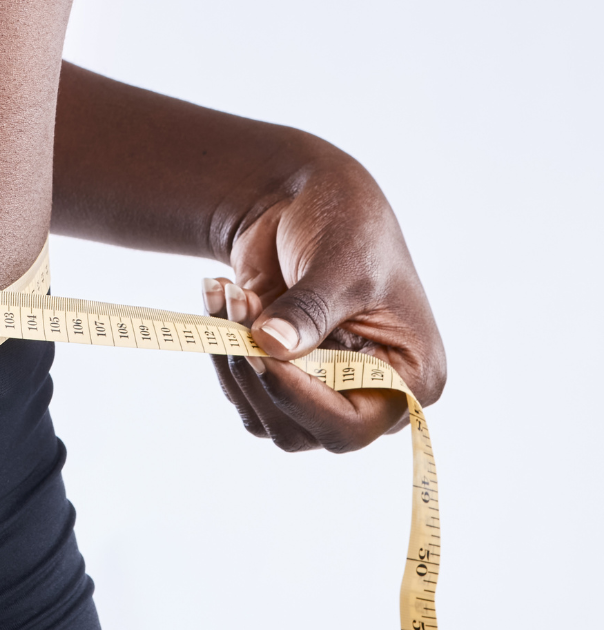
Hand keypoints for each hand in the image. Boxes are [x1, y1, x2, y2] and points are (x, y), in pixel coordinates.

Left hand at [200, 154, 445, 451]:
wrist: (307, 198)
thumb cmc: (347, 224)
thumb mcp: (339, 264)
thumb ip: (309, 311)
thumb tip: (270, 348)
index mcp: (411, 379)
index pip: (351, 426)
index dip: (300, 400)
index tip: (259, 353)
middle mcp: (369, 396)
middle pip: (299, 431)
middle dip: (257, 374)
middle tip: (239, 309)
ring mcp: (321, 389)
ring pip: (259, 414)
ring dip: (230, 355)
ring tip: (229, 292)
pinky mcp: (280, 373)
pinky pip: (238, 386)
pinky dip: (218, 344)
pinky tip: (221, 295)